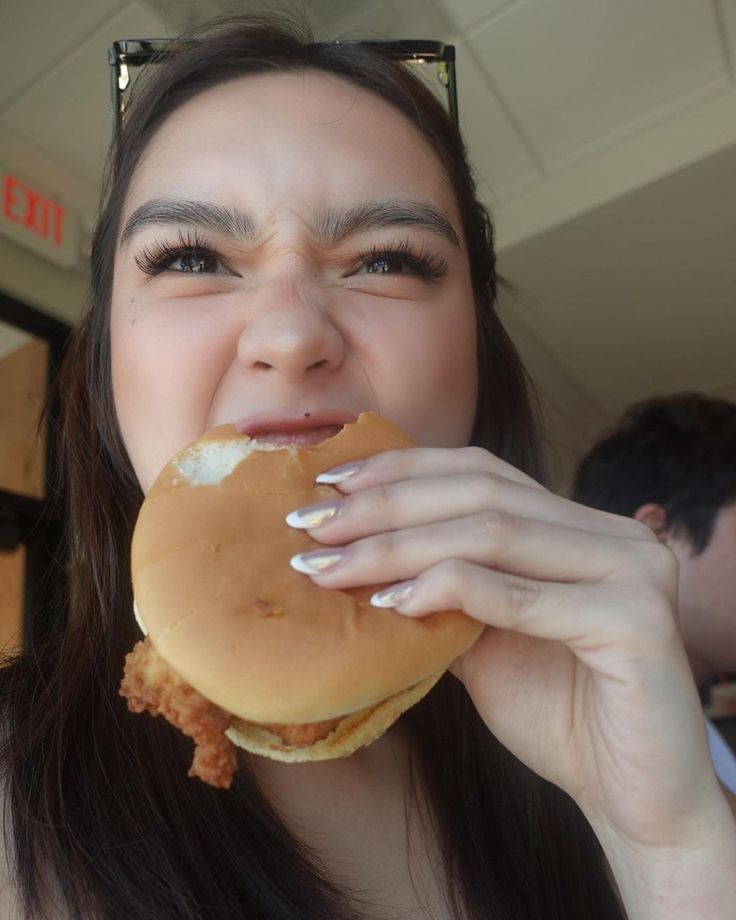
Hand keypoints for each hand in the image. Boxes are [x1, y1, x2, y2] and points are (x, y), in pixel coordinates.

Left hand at [285, 446, 732, 868]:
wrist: (634, 797)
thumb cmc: (559, 715)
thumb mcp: (486, 639)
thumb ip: (445, 589)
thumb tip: (355, 552)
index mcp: (583, 526)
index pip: (482, 471)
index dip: (402, 469)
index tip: (329, 482)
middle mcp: (616, 534)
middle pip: (479, 494)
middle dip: (384, 506)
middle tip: (311, 525)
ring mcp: (633, 571)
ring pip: (491, 534)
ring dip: (396, 547)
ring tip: (328, 566)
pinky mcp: (636, 622)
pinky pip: (518, 594)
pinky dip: (446, 590)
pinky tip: (388, 603)